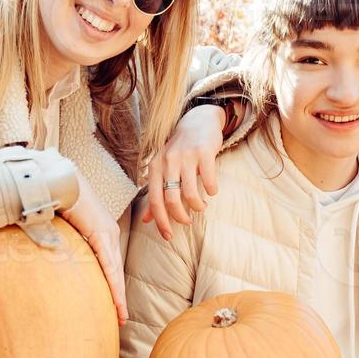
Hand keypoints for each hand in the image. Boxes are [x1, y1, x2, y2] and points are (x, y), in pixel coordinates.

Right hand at [60, 174, 125, 323]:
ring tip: (121, 315)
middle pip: (116, 271)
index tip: (115, 303)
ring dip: (118, 295)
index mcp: (103, 231)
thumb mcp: (64, 225)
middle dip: (119, 296)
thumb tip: (53, 253)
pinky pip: (107, 264)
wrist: (61, 180)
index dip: (113, 285)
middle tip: (122, 317)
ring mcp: (107, 233)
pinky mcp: (100, 233)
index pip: (110, 264)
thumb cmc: (59, 198)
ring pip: (115, 272)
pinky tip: (115, 298)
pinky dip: (112, 282)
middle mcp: (109, 233)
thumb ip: (64, 240)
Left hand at [141, 103, 224, 240]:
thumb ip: (155, 194)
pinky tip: (212, 191)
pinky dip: (211, 191)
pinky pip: (208, 181)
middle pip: (171, 200)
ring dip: (197, 207)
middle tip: (188, 222)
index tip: (168, 236)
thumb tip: (146, 220)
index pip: (154, 200)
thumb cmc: (179, 151)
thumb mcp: (162, 169)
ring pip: (190, 193)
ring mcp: (186, 156)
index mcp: (155, 167)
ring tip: (200, 207)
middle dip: (180, 218)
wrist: (197, 121)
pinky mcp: (204, 152)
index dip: (160, 221)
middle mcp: (168, 161)